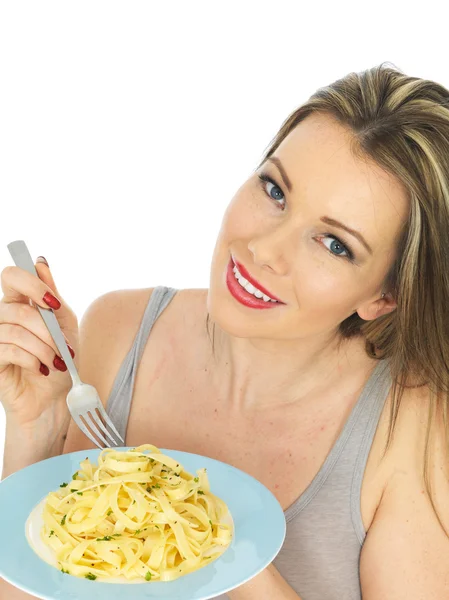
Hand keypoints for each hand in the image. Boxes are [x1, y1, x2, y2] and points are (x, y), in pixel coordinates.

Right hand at [0, 258, 78, 425]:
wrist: (55, 400)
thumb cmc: (60, 361)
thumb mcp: (65, 326)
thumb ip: (52, 296)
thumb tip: (40, 262)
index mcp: (20, 304)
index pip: (11, 277)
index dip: (32, 284)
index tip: (53, 303)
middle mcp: (3, 317)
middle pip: (16, 308)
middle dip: (46, 329)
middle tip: (62, 347)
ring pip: (16, 330)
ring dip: (44, 348)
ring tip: (55, 362)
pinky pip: (8, 349)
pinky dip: (33, 359)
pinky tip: (41, 369)